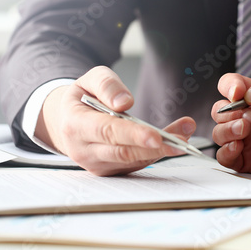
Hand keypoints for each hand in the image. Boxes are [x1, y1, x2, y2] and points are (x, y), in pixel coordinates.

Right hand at [35, 66, 195, 175]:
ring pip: (134, 161)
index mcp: (76, 124)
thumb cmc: (81, 99)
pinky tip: (175, 141)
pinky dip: (157, 153)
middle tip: (182, 140)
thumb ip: (106, 85)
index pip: (108, 132)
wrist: (65, 122)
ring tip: (185, 133)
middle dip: (155, 148)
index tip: (157, 136)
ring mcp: (96, 164)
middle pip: (124, 152)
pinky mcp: (109, 170)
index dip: (134, 135)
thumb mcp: (89, 80)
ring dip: (162, 150)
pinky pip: (136, 164)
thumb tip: (124, 102)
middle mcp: (84, 150)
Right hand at [211, 72, 250, 175]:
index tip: (238, 93)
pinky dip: (226, 151)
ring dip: (227, 129)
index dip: (229, 87)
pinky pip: (224, 157)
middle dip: (231, 111)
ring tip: (246, 130)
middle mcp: (250, 117)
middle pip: (220, 109)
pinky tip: (239, 147)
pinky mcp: (248, 162)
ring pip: (218, 132)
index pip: (231, 85)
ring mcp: (248, 139)